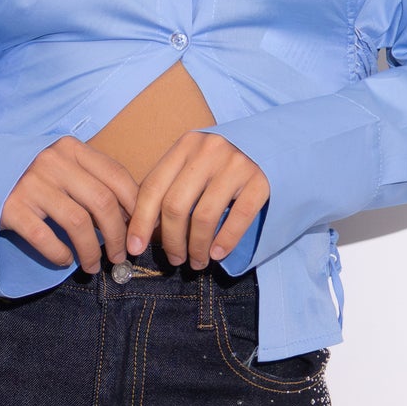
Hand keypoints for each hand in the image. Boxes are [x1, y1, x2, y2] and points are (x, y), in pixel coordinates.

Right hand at [0, 136, 139, 274]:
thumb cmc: (29, 175)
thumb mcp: (61, 165)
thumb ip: (91, 179)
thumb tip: (131, 214)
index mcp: (71, 149)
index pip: (116, 176)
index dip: (135, 207)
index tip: (139, 230)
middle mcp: (53, 162)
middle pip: (102, 202)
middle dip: (118, 235)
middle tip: (119, 256)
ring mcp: (30, 184)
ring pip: (78, 223)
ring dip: (92, 251)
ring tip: (93, 265)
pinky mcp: (11, 207)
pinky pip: (46, 238)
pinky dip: (61, 254)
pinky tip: (65, 260)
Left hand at [126, 132, 268, 270]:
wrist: (273, 143)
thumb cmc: (222, 162)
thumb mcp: (193, 162)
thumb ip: (171, 184)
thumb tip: (141, 227)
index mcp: (185, 145)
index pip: (152, 187)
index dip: (140, 222)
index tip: (133, 248)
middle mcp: (208, 151)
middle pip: (175, 205)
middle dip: (170, 240)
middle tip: (174, 259)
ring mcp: (236, 164)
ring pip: (204, 216)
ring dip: (196, 247)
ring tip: (196, 261)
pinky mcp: (259, 180)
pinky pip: (238, 218)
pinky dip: (224, 241)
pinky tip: (217, 254)